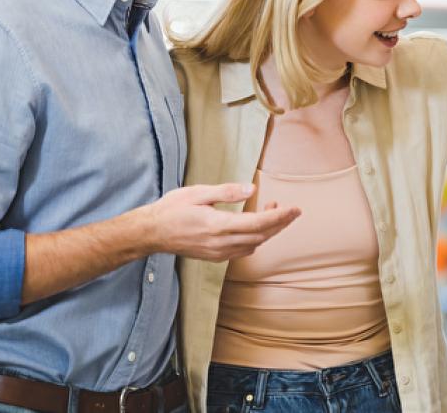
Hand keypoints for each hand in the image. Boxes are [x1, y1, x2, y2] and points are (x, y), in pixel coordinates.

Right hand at [145, 183, 299, 260]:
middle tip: (293, 210)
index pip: (259, 223)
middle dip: (280, 224)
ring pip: (254, 245)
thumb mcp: (199, 193)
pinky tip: (256, 227)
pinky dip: (255, 240)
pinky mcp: (215, 257)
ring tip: (275, 212)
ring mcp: (218, 253)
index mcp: (218, 225)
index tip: (295, 209)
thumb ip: (227, 192)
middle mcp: (221, 243)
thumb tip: (252, 189)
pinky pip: (243, 251)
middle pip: (261, 236)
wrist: (151, 233)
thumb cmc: (172, 209)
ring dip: (268, 231)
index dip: (280, 217)